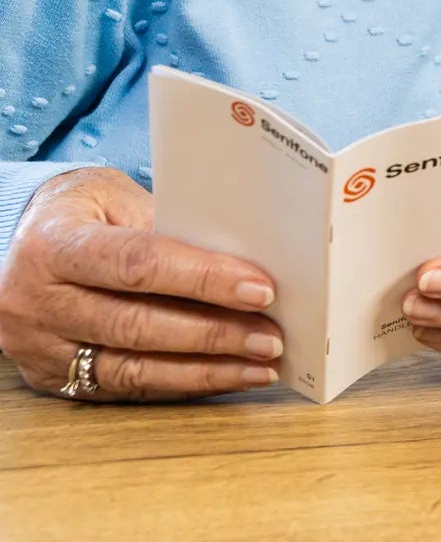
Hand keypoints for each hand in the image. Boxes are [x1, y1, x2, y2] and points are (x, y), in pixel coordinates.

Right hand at [0, 168, 282, 399]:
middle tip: (270, 337)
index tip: (260, 289)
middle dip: (214, 334)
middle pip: (138, 325)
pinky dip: (180, 384)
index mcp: (53, 246)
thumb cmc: (80, 213)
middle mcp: (37, 301)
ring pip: (132, 369)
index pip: (138, 265)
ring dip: (206, 371)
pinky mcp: (51, 377)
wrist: (19, 243)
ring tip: (260, 366)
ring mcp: (39, 346)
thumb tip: (243, 261)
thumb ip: (169, 226)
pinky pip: (124, 388)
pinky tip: (223, 377)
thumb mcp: (115, 197)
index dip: (204, 279)